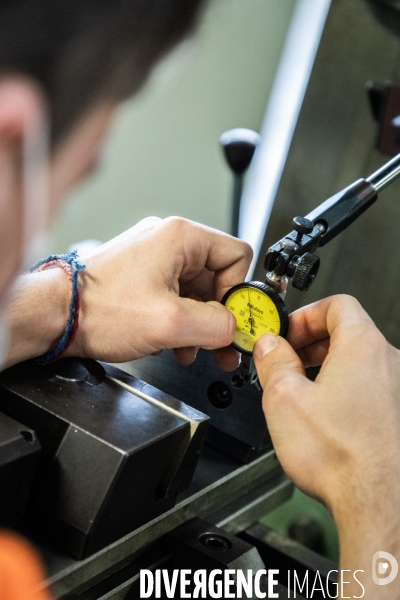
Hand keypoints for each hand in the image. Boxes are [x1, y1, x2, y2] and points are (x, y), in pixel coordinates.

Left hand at [66, 217, 251, 369]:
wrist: (55, 316)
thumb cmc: (98, 309)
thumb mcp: (170, 323)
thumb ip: (216, 325)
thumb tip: (236, 328)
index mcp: (180, 237)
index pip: (237, 255)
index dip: (239, 292)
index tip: (234, 321)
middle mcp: (167, 241)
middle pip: (217, 276)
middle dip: (219, 315)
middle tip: (222, 345)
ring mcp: (152, 257)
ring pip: (196, 290)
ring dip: (198, 323)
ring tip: (191, 350)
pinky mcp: (141, 275)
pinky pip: (175, 295)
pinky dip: (179, 320)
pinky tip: (172, 343)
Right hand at [254, 295, 399, 596]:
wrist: (379, 501)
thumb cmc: (341, 455)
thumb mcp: (284, 398)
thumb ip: (273, 361)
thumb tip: (269, 345)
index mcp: (362, 345)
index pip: (337, 304)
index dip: (304, 314)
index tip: (286, 333)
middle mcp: (389, 362)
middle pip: (347, 331)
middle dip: (311, 342)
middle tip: (286, 360)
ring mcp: (397, 389)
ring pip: (358, 361)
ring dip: (327, 367)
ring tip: (300, 391)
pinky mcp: (397, 415)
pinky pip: (369, 387)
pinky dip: (344, 389)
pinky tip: (324, 415)